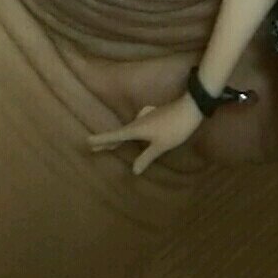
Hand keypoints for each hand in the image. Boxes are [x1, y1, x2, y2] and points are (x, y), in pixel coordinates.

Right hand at [89, 96, 204, 175]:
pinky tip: (135, 135)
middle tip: (94, 148)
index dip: (101, 140)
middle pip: (119, 133)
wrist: (191, 107)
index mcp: (136, 129)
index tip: (87, 142)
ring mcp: (146, 118)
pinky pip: (138, 127)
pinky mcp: (154, 116)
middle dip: (107, 141)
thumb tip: (134, 170)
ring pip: (129, 130)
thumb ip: (146, 157)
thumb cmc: (175, 128)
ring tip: (112, 145)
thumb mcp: (161, 146)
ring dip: (120, 137)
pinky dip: (132, 133)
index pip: (114, 136)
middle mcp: (138, 122)